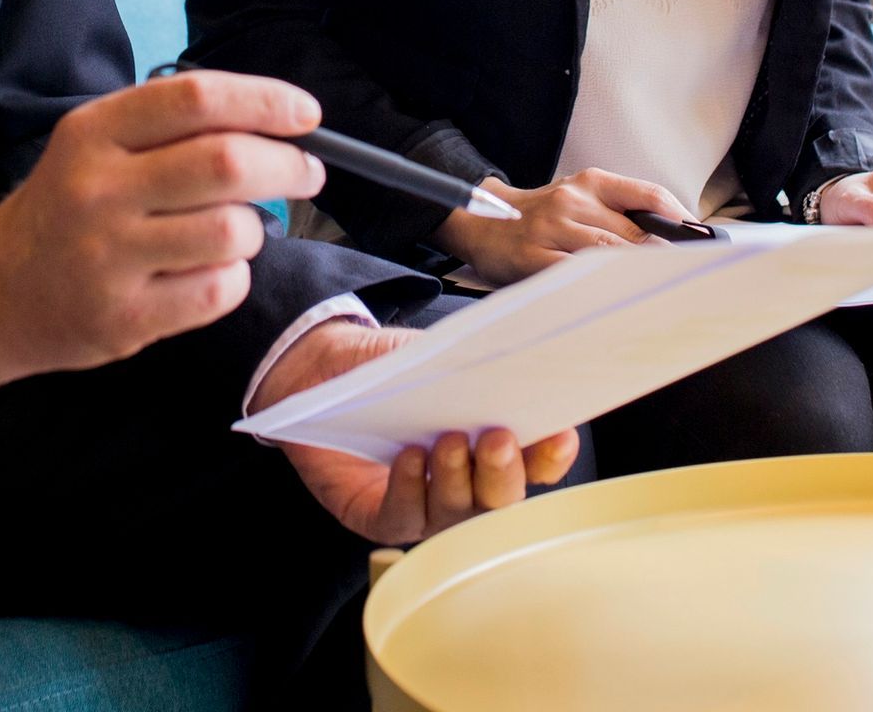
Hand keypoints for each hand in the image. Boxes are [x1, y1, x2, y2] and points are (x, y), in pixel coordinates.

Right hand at [0, 71, 326, 399]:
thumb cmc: (68, 207)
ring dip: (254, 229)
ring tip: (234, 229)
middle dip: (286, 165)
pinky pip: (218, 291)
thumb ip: (173, 129)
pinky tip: (209, 271)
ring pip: (232, 231)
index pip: (194, 98)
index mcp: (93, 132)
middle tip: (305, 172)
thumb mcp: (98, 146)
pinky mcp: (123, 318)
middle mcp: (97, 189)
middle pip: (226, 163)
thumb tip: (278, 122)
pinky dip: (232, 278)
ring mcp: (108, 257)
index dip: (264, 101)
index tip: (307, 114)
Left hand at [248, 319, 578, 542]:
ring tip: (448, 443)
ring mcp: (420, 503)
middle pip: (499, 501)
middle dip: (504, 473)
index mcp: (484, 444)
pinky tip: (408, 459)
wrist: (314, 365)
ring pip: (455, 517)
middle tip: (497, 439)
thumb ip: (468, 366)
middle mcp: (460, 483)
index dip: (549, 456)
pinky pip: (402, 518)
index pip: (531, 464)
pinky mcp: (375, 514)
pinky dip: (409, 489)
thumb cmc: (380, 363)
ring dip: (456, 480)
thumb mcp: (428, 354)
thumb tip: (516, 362)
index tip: (558, 434)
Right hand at [435, 167, 690, 284]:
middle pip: (635, 233)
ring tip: (662, 293)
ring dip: (639, 276)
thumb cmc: (542, 215)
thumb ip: (622, 212)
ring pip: (608, 256)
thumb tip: (675, 239)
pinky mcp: (532, 258)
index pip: (648, 196)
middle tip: (691, 280)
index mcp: (589, 182)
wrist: (481, 220)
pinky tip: (617, 299)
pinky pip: (575, 276)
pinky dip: (600, 288)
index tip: (705, 243)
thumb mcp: (580, 198)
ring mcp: (551, 230)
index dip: (681, 220)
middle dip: (665, 259)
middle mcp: (571, 201)